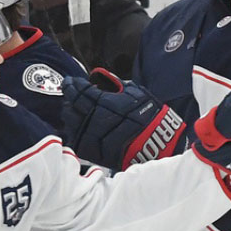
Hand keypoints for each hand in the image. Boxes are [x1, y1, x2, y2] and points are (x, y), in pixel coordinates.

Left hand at [61, 71, 186, 168]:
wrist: (159, 143)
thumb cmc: (150, 116)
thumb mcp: (136, 92)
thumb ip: (115, 83)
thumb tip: (100, 76)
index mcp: (106, 104)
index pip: (80, 91)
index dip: (72, 84)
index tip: (70, 81)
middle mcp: (97, 121)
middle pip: (72, 107)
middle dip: (70, 98)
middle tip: (72, 93)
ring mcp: (95, 139)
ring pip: (72, 125)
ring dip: (70, 114)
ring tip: (74, 108)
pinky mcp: (96, 153)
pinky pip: (78, 141)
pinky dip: (75, 131)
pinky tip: (78, 126)